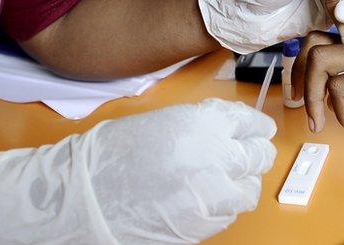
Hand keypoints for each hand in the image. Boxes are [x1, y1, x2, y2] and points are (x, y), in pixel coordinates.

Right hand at [0, 99, 276, 243]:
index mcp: (203, 122)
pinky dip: (224, 206)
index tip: (259, 129)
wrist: (84, 196)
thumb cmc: (112, 155)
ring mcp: (213, 192)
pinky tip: (207, 199)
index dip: (256, 126)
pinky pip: (229, 213)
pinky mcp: (204, 223)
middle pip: (259, 154)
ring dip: (241, 183)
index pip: (250, 121)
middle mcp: (216, 155)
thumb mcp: (163, 122)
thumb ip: (201, 125)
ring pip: (249, 188)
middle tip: (248, 154)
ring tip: (225, 180)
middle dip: (254, 153)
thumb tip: (228, 132)